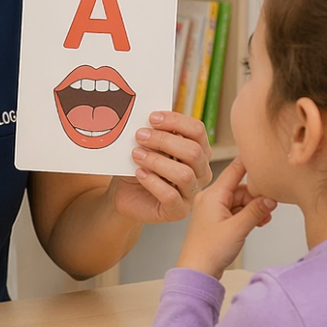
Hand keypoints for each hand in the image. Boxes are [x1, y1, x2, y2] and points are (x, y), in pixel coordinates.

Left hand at [108, 110, 213, 224]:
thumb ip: (156, 131)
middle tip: (140, 135)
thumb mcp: (147, 144)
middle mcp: (201, 171)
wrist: (125, 194)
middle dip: (164, 140)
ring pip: (184, 174)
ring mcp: (192, 193)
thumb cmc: (140, 165)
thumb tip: (153, 115)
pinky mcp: (178, 211)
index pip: (197, 130)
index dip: (175, 121)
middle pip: (193, 151)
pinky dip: (153, 182)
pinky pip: (171, 196)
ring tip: (136, 155)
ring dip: (157, 161)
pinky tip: (139, 173)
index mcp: (198, 150)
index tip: (152, 117)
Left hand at [176, 156, 276, 278]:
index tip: (264, 153)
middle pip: (240, 187)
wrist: (196, 272)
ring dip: (254, 207)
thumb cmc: (209, 251)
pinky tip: (259, 221)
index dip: (250, 162)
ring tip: (266, 218)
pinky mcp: (216, 220)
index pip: (234, 170)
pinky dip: (247, 214)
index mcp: (212, 195)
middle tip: (272, 204)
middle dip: (257, 195)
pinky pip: (235, 210)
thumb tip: (271, 198)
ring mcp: (213, 210)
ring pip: (239, 200)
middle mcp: (211, 199)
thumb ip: (256, 210)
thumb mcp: (238, 229)